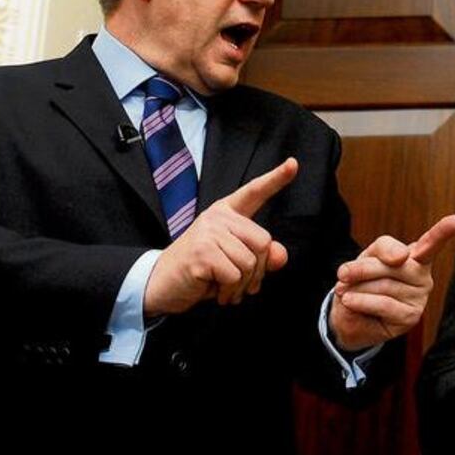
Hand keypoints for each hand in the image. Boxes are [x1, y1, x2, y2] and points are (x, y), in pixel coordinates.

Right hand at [144, 158, 297, 316]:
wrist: (161, 285)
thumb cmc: (201, 271)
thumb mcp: (235, 262)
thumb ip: (260, 257)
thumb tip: (280, 255)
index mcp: (227, 213)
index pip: (254, 192)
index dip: (276, 179)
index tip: (293, 163)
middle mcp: (218, 217)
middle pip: (264, 242)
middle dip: (257, 271)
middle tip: (238, 282)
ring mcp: (208, 232)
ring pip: (250, 262)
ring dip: (242, 285)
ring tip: (225, 287)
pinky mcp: (202, 252)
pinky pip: (234, 276)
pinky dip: (229, 291)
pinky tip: (216, 291)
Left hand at [329, 214, 454, 350]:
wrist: (347, 316)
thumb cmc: (360, 282)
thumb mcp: (366, 257)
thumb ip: (382, 250)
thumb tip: (399, 258)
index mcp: (415, 256)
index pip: (430, 242)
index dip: (444, 230)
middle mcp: (423, 275)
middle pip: (394, 262)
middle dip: (362, 268)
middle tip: (343, 274)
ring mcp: (419, 297)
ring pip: (385, 284)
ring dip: (357, 288)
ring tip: (349, 293)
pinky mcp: (411, 317)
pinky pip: (383, 303)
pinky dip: (361, 301)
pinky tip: (351, 301)